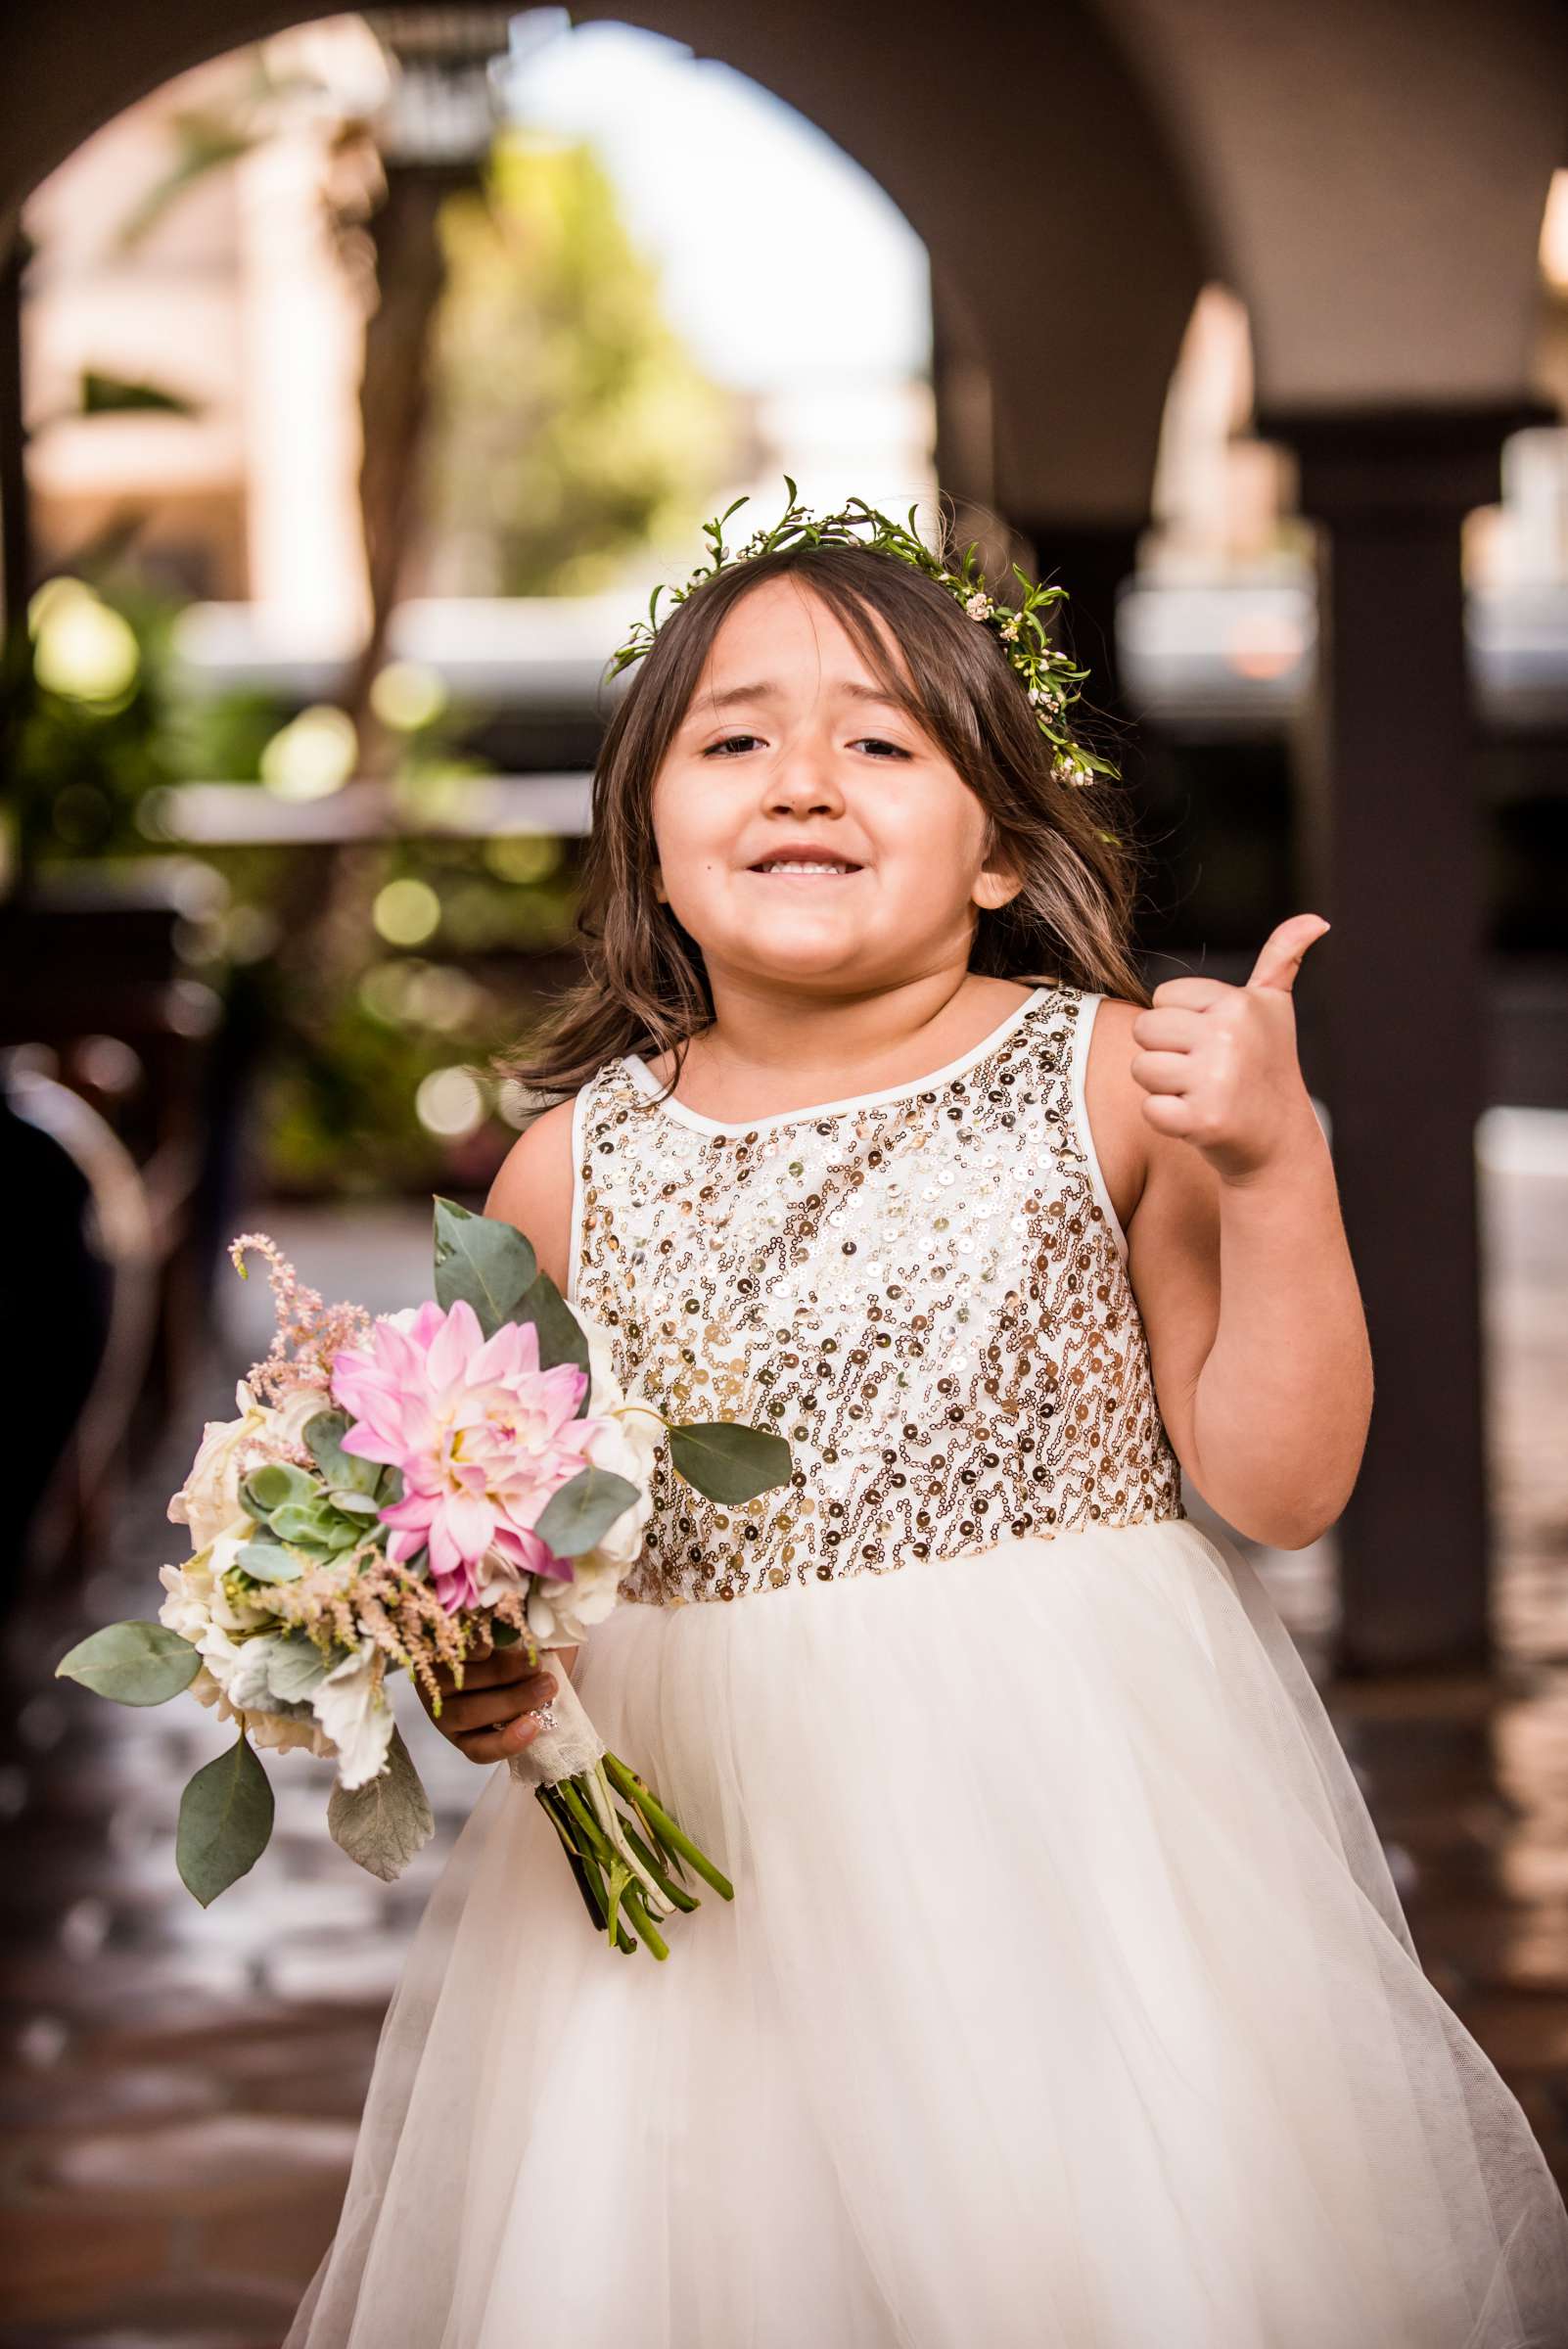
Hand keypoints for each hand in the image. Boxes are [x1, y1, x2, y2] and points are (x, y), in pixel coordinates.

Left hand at [417, 1631, 573, 1766]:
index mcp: (468, 1734)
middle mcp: (447, 1712)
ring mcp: (437, 1681)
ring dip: (503, 1672)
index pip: (480, 1750)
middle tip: (548, 1685)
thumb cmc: (513, 1673)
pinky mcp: (435, 1649)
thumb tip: (558, 1683)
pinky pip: (455, 1651)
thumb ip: (540, 1693)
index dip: (507, 1743)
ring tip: (534, 1662)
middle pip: (472, 1713)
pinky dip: (475, 1647)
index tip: (535, 1725)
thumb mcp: (527, 1689)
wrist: (483, 1636)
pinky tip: (496, 1643)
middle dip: (514, 1701)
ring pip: (465, 1683)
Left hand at [1128, 914, 1328, 1183]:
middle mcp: (1229, 1036)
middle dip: (1166, 1053)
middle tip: (1204, 1072)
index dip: (1181, 1023)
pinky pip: (1149, 1109)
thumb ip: (1283, 958)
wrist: (1279, 1143)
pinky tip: (1198, 1120)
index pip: (1163, 998)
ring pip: (1141, 1068)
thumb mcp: (1276, 1008)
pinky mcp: (1203, 1120)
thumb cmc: (1268, 1067)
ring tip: (1201, 1093)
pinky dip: (1167, 1119)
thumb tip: (1316, 920)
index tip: (1216, 1042)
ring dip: (1163, 1087)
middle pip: (1145, 1029)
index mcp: (1239, 1003)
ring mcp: (1217, 1079)